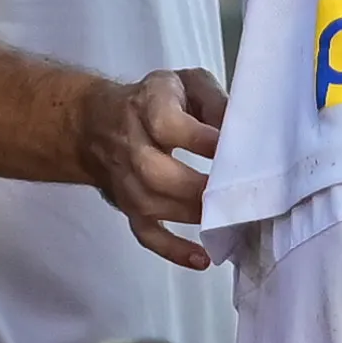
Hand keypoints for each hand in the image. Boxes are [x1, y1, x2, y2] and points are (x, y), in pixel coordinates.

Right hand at [75, 68, 226, 269]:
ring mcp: (126, 181)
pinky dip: (172, 249)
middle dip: (195, 187)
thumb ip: (215, 102)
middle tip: (233, 193)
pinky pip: (145, 233)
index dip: (200, 139)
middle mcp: (132, 145)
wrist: (98, 124)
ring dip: (191, 217)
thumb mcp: (187, 84)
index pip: (168, 125)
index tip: (231, 149)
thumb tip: (243, 131)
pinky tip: (202, 258)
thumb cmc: (157, 101)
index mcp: (149, 105)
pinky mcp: (127, 207)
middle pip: (154, 172)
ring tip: (228, 222)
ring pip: (150, 205)